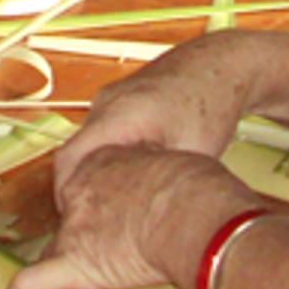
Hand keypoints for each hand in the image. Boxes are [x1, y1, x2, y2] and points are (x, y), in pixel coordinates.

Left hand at [0, 142, 261, 288]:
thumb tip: (218, 212)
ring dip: (75, 257)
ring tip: (77, 271)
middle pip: (76, 211)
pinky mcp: (72, 262)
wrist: (195, 211)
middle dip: (94, 226)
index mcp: (108, 164)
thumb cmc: (205, 190)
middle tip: (119, 240)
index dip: (110, 200)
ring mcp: (74, 226)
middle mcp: (82, 189)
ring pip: (60, 243)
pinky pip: (32, 284)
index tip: (123, 213)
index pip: (97, 184)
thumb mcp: (193, 170)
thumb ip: (188, 187)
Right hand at [49, 34, 254, 210]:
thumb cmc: (211, 105)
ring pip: (91, 143)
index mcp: (117, 115)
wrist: (223, 64)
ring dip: (95, 172)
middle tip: (92, 223)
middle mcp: (106, 103)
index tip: (73, 223)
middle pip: (76, 152)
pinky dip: (108, 157)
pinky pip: (103, 133)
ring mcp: (111, 98)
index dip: (65, 194)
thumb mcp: (191, 154)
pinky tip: (130, 176)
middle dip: (80, 188)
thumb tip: (140, 217)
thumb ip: (159, 182)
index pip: (70, 159)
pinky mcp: (121, 99)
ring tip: (112, 204)